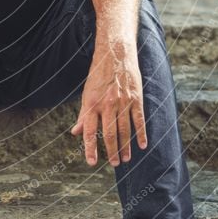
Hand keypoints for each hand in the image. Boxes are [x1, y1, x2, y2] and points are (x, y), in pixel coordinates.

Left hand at [70, 44, 146, 166]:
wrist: (115, 54)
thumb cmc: (99, 76)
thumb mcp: (87, 94)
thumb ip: (83, 115)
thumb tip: (75, 132)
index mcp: (92, 104)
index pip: (90, 131)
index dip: (90, 148)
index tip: (91, 162)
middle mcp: (107, 104)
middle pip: (109, 134)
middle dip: (111, 151)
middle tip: (114, 164)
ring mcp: (122, 102)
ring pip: (124, 129)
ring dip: (125, 146)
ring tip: (125, 159)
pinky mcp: (136, 98)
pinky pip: (139, 120)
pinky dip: (141, 133)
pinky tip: (142, 145)